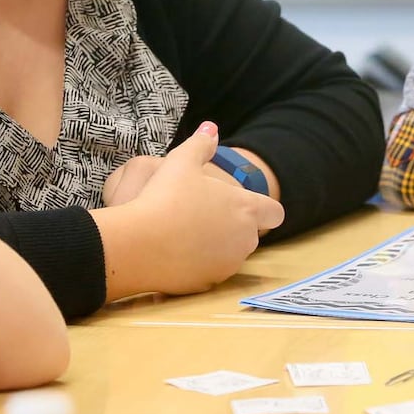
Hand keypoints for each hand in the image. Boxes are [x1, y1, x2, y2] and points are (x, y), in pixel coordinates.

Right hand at [126, 123, 285, 294]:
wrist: (139, 245)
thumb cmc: (164, 197)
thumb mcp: (181, 162)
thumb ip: (201, 144)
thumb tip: (212, 128)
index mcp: (245, 209)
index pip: (274, 212)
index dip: (264, 208)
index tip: (247, 205)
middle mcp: (244, 240)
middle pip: (250, 234)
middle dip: (234, 226)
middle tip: (202, 213)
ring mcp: (227, 265)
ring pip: (230, 254)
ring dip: (217, 245)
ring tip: (185, 231)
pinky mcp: (207, 284)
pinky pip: (208, 271)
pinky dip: (197, 263)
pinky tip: (175, 252)